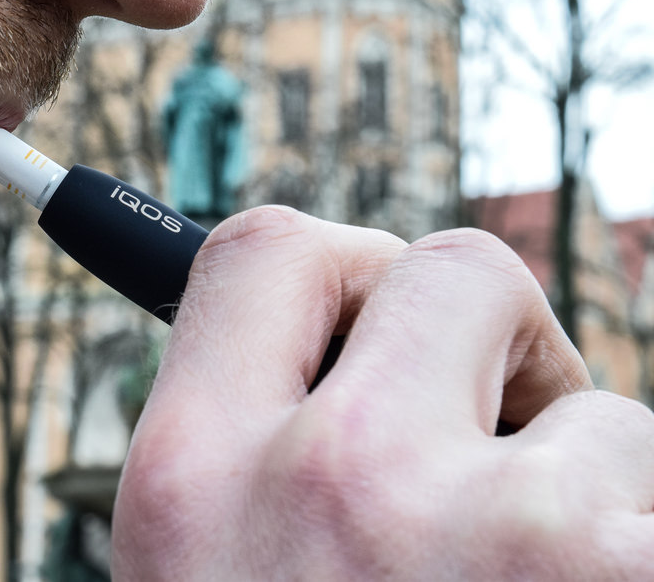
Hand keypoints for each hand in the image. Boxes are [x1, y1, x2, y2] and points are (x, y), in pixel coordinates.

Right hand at [112, 207, 653, 579]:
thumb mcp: (195, 574)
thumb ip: (243, 460)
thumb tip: (340, 351)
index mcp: (193, 478)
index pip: (265, 252)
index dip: (335, 262)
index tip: (373, 305)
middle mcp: (333, 481)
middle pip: (452, 270)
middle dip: (491, 342)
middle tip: (502, 428)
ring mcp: (494, 533)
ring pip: (598, 410)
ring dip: (582, 484)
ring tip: (534, 578)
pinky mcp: (617, 572)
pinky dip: (638, 540)